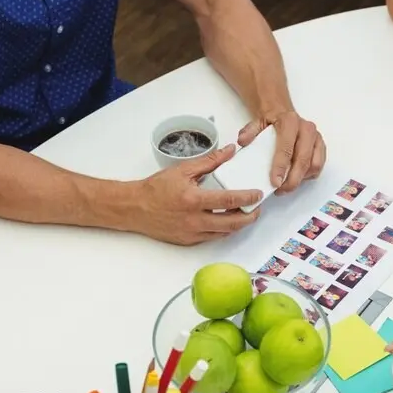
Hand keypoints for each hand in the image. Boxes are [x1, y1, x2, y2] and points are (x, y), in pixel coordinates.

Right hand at [135, 144, 262, 244]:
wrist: (135, 208)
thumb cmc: (155, 189)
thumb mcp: (182, 170)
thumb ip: (210, 161)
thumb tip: (229, 151)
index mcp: (193, 200)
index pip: (228, 201)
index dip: (247, 198)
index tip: (257, 194)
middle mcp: (194, 220)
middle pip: (232, 223)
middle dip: (250, 216)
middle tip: (256, 207)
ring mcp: (192, 233)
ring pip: (224, 233)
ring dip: (238, 224)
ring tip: (245, 213)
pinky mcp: (188, 241)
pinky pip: (212, 237)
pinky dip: (223, 230)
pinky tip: (226, 220)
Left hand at [238, 109, 324, 193]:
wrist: (284, 114)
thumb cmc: (272, 122)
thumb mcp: (257, 123)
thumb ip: (249, 132)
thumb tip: (242, 141)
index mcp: (290, 122)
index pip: (286, 148)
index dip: (280, 167)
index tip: (274, 182)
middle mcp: (307, 129)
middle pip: (303, 160)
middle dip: (292, 179)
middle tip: (280, 190)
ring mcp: (316, 138)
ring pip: (314, 165)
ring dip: (301, 180)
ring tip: (286, 186)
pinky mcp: (320, 147)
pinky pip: (318, 166)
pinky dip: (308, 176)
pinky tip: (295, 179)